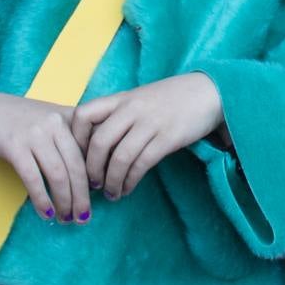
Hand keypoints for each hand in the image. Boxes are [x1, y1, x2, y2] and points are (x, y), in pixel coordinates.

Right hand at [0, 93, 90, 222]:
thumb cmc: (22, 120)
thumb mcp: (51, 119)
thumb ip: (73, 136)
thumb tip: (95, 172)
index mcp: (69, 116)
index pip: (92, 150)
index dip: (98, 176)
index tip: (101, 196)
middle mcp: (55, 122)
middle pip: (77, 166)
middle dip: (82, 196)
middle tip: (84, 217)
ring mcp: (34, 133)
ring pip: (58, 175)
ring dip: (64, 202)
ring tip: (66, 219)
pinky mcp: (14, 145)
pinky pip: (33, 178)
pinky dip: (42, 200)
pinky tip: (46, 214)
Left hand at [70, 73, 223, 201]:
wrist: (209, 91)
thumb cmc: (170, 98)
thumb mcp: (140, 99)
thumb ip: (118, 115)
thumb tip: (94, 146)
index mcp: (121, 98)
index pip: (83, 114)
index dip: (75, 139)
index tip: (79, 156)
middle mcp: (132, 108)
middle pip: (99, 142)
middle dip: (92, 170)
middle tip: (92, 185)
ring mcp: (150, 122)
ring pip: (120, 158)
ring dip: (111, 182)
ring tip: (112, 193)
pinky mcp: (168, 137)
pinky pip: (141, 164)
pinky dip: (131, 181)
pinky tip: (128, 188)